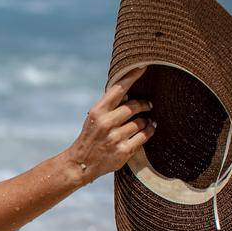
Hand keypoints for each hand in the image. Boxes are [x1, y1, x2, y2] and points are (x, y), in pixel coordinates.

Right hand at [64, 66, 154, 183]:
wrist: (81, 164)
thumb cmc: (91, 136)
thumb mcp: (94, 118)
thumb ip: (110, 106)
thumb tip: (130, 91)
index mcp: (97, 111)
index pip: (118, 89)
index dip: (132, 76)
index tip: (143, 67)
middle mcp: (105, 123)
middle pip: (134, 106)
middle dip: (144, 104)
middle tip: (148, 105)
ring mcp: (114, 138)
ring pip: (141, 122)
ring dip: (147, 120)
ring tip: (146, 120)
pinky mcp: (123, 151)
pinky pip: (144, 136)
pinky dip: (149, 130)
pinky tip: (149, 128)